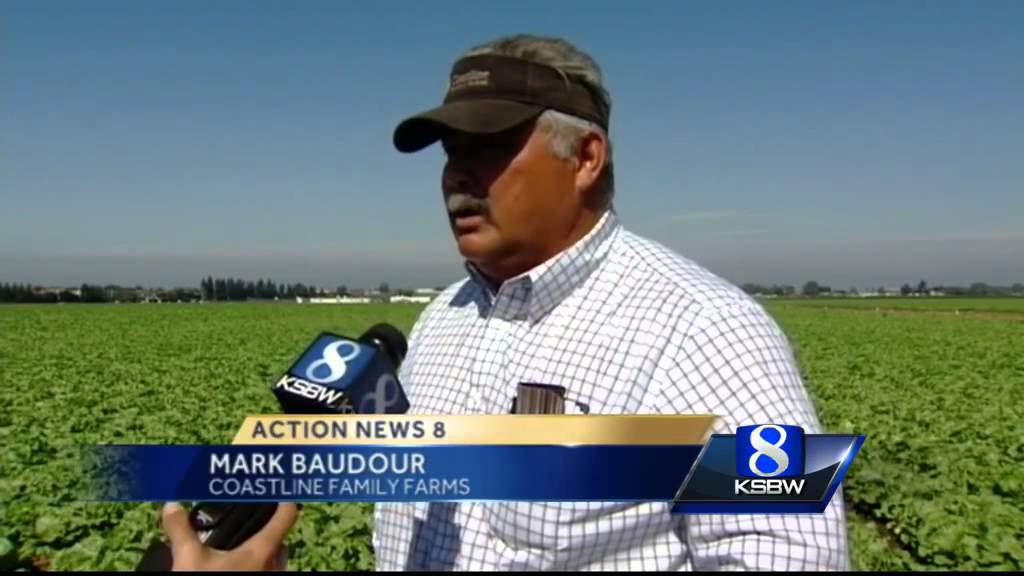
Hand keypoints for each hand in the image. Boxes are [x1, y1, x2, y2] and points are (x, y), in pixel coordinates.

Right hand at [161, 502, 298, 570]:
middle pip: (279, 538)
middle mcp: (273, 564)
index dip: (285, 500)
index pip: (287, 516)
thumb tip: (171, 505)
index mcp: (263, 550)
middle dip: (266, 527)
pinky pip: (264, 570)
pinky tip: (233, 565)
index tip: (278, 490)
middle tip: (248, 518)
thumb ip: (182, 530)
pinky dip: (254, 564)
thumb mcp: (189, 559)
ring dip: (260, 549)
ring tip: (237, 542)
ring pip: (272, 558)